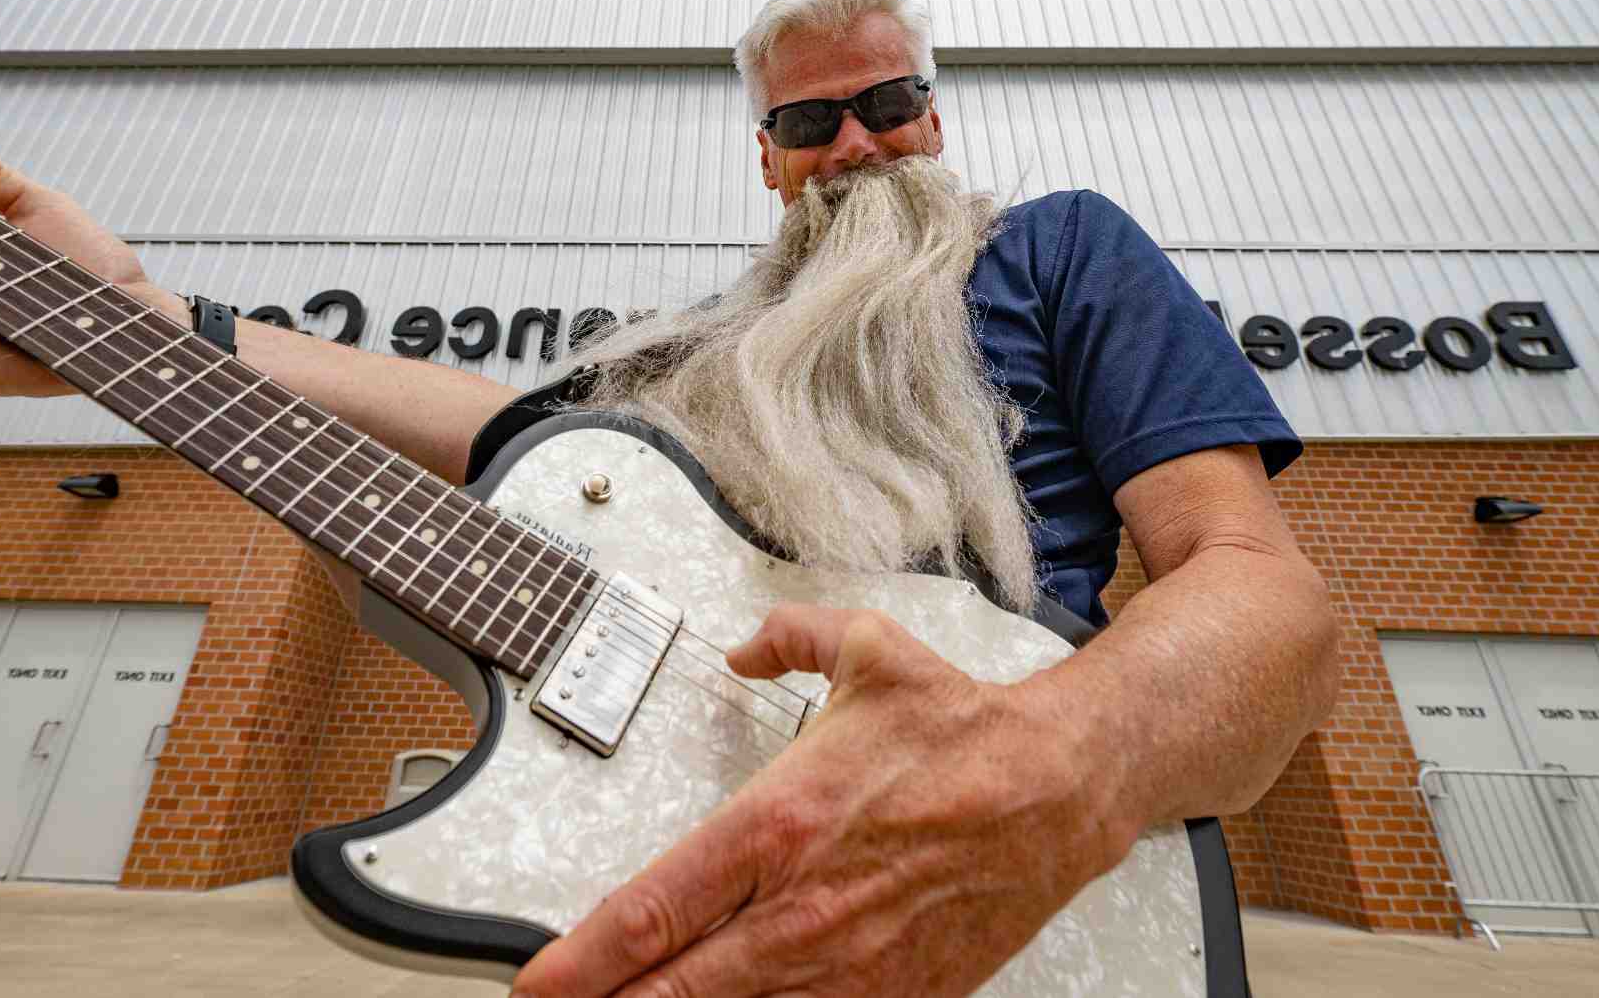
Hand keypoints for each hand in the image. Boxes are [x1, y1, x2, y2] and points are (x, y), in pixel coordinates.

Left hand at [512, 605, 1138, 997]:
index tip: (535, 984)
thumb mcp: (866, 650)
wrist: (1063, 787)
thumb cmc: (964, 732)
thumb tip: (743, 644)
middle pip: (676, 992)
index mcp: (778, 823)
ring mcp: (849, 966)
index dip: (580, 961)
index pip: (652, 908)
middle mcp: (802, 907)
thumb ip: (788, 637)